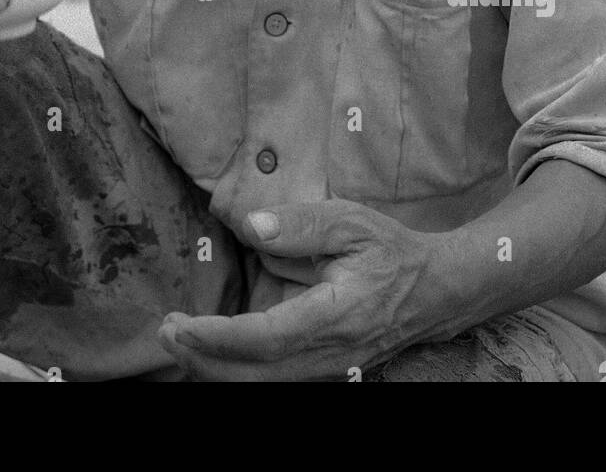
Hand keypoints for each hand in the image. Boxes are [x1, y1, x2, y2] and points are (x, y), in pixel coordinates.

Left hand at [157, 201, 455, 380]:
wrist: (438, 290)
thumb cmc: (392, 251)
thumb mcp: (352, 222)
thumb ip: (300, 225)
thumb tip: (251, 226)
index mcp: (335, 316)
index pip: (266, 337)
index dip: (218, 337)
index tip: (181, 323)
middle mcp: (330, 354)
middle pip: (256, 374)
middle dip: (204, 358)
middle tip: (166, 330)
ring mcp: (329, 368)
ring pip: (262, 384)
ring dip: (216, 367)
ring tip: (180, 339)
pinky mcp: (326, 370)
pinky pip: (274, 380)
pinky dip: (237, 371)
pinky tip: (213, 351)